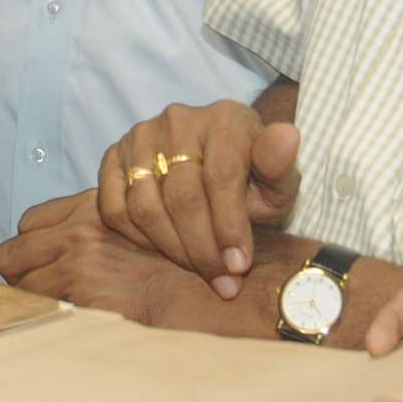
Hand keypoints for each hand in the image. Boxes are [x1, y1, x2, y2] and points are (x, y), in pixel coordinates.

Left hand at [0, 191, 266, 336]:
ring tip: (55, 313)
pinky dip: (45, 321)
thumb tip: (76, 243)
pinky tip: (65, 330)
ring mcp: (78, 261)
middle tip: (41, 293)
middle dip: (22, 274)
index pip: (29, 222)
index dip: (34, 246)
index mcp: (92, 208)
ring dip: (32, 299)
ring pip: (18, 282)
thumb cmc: (188, 261)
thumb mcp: (148, 225)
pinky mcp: (82, 294)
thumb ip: (111, 225)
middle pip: (12, 253)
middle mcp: (79, 230)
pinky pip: (38, 309)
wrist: (214, 284)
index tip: (45, 264)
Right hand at [94, 101, 302, 296]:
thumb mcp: (277, 178)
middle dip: (203, 248)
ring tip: (198, 269)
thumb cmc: (252, 177)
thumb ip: (280, 166)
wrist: (218, 162)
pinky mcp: (114, 156)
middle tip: (222, 282)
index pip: (221, 176)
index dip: (229, 226)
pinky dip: (138, 238)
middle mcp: (178, 120)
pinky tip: (165, 249)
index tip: (239, 266)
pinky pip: (115, 207)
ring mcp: (141, 136)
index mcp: (225, 119)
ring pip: (145, 206)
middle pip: (182, 196)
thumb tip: (288, 137)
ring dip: (172, 248)